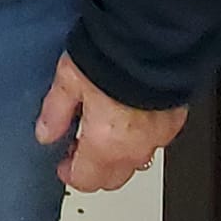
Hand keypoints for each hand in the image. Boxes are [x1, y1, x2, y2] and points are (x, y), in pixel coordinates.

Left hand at [35, 56, 186, 192]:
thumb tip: (46, 132)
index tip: (64, 164)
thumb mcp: (69, 78)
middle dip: (94, 169)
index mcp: (105, 143)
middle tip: (80, 146)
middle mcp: (134, 148)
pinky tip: (129, 115)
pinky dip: (140, 136)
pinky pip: (153, 141)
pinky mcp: (174, 122)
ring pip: (135, 161)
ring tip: (104, 128)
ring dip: (118, 154)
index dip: (70, 173)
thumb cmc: (113, 55)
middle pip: (112, 178)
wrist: (153, 40)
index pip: (86, 180)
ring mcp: (157, 138)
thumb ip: (56, 110)